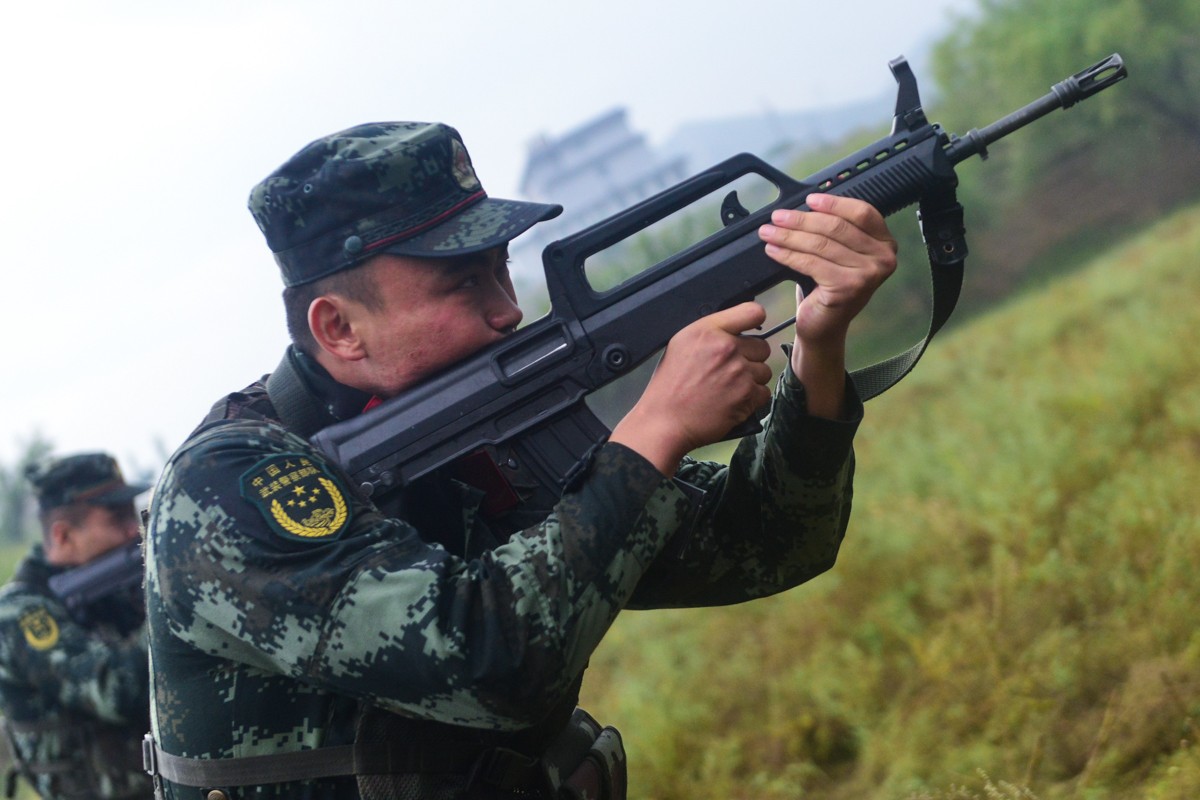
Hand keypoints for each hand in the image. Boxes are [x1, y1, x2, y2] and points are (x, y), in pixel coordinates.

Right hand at [610, 302, 773, 474]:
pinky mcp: (747, 396)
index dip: (754, 322)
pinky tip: (731, 401)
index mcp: (708, 330)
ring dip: (751, 380)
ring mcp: (739, 372)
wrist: (664, 422)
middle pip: (762, 346)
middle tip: (729, 371)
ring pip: (764, 371)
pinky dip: (751, 399)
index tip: (750, 331)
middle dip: (749, 358)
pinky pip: (764, 392)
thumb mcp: (680, 345)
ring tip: (727, 389)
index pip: (752, 312)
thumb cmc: (668, 387)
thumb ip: (710, 332)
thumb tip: (735, 329)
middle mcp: (726, 348)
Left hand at [757, 194, 897, 417]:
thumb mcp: (838, 254)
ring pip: (820, 244)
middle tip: (777, 216)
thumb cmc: (828, 288)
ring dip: (789, 235)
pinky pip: (810, 263)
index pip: (862, 212)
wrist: (824, 328)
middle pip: (836, 227)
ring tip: (768, 231)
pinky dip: (787, 255)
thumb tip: (804, 206)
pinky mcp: (847, 288)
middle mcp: (883, 259)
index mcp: (885, 244)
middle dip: (801, 219)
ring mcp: (868, 275)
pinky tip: (772, 250)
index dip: (834, 203)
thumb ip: (834, 231)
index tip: (809, 199)